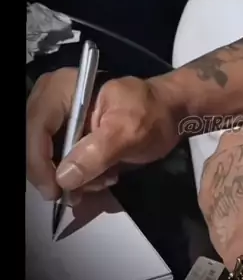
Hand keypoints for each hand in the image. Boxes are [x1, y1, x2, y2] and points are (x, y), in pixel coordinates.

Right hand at [26, 68, 183, 200]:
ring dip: (72, 178)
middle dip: (57, 173)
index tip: (55, 191)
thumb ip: (96, 153)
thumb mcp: (129, 132)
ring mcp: (58, 117)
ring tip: (104, 179)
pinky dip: (77, 175)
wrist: (171, 112)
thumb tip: (63, 178)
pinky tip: (102, 176)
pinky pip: (58, 161)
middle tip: (82, 191)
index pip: (36, 126)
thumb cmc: (153, 114)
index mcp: (64, 88)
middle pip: (34, 143)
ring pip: (45, 157)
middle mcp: (53, 100)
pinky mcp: (67, 133)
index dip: (39, 161)